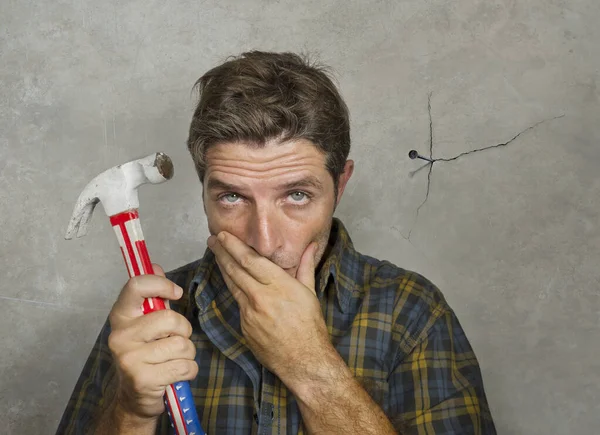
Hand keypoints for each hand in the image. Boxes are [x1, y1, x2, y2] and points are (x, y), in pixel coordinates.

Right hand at [107, 264, 197, 422]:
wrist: (132, 399)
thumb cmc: (144, 355)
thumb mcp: (145, 323)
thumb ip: (152, 296)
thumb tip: (155, 265)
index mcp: (121, 316)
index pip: (137, 286)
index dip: (162, 285)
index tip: (176, 293)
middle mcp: (120, 335)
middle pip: (171, 319)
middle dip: (184, 331)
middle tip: (175, 340)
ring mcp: (129, 359)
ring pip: (182, 344)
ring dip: (187, 354)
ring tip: (173, 360)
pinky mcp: (143, 379)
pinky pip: (185, 366)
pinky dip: (188, 371)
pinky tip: (175, 375)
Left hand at [207, 232, 333, 386]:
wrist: (304, 361)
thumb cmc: (310, 326)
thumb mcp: (310, 293)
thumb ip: (306, 266)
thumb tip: (311, 245)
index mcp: (278, 285)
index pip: (249, 260)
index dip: (233, 246)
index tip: (223, 235)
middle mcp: (260, 297)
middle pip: (235, 269)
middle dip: (221, 252)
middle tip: (212, 239)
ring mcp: (249, 313)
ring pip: (232, 285)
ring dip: (223, 268)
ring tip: (216, 254)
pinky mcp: (244, 326)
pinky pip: (238, 303)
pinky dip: (233, 289)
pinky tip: (231, 281)